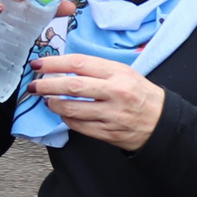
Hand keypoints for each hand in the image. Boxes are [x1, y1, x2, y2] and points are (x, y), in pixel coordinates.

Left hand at [30, 53, 163, 151]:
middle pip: (72, 86)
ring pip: (73, 109)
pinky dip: (67, 119)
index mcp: (118, 73)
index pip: (79, 64)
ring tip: (47, 100)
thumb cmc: (141, 94)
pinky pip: (79, 126)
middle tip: (34, 85)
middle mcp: (114, 92)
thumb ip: (97, 70)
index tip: (38, 65)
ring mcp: (111, 114)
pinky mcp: (108, 133)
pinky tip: (62, 114)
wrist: (162, 122)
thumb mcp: (125, 73)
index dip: (54, 63)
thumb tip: (65, 68)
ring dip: (54, 104)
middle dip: (47, 86)